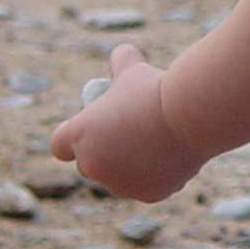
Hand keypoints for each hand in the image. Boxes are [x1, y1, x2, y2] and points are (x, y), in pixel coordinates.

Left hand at [49, 43, 203, 202]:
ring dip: (127, 169)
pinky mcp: (148, 195)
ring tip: (147, 148)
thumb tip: (123, 54)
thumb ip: (121, 62)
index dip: (72, 138)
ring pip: (120, 179)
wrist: (189, 115)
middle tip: (124, 137)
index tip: (90, 129)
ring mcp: (120, 184)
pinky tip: (168, 160)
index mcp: (80, 134)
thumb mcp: (134, 68)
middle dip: (102, 155)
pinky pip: (149, 186)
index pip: (60, 145)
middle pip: (89, 166)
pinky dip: (157, 177)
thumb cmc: (155, 89)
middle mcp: (93, 165)